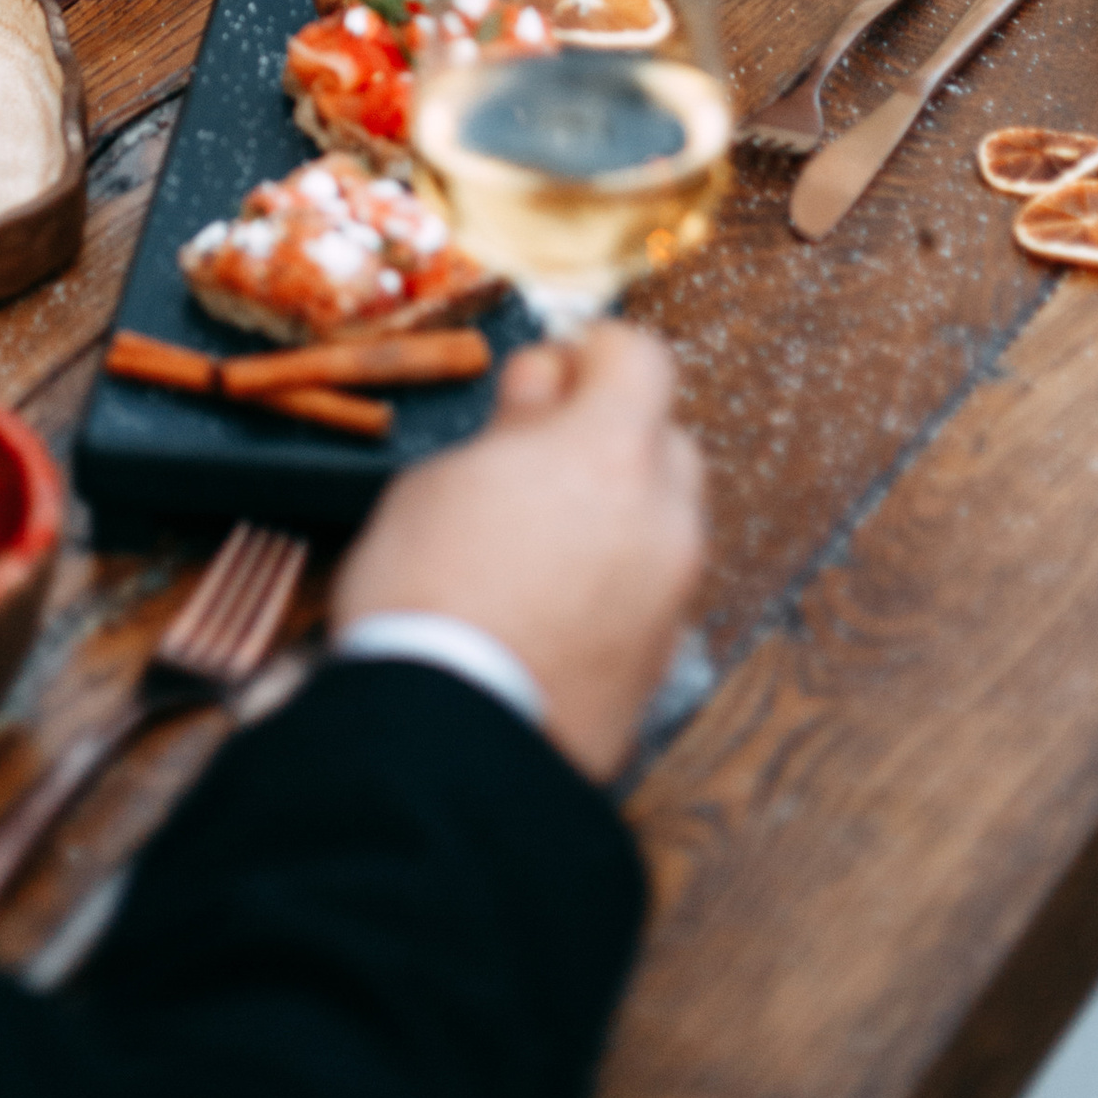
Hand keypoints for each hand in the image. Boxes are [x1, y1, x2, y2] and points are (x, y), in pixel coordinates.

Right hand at [332, 324, 705, 782]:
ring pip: (663, 522)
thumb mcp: (442, 478)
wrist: (446, 743)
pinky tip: (551, 602)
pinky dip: (616, 580)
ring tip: (537, 540)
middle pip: (665, 442)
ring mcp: (671, 596)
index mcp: (610, 454)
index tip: (552, 375)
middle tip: (536, 459)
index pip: (642, 358)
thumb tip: (543, 388)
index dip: (593, 354)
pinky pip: (652, 592)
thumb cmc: (426, 597)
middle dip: (612, 438)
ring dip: (618, 513)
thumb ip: (512, 424)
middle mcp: (663, 519)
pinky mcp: (662, 662)